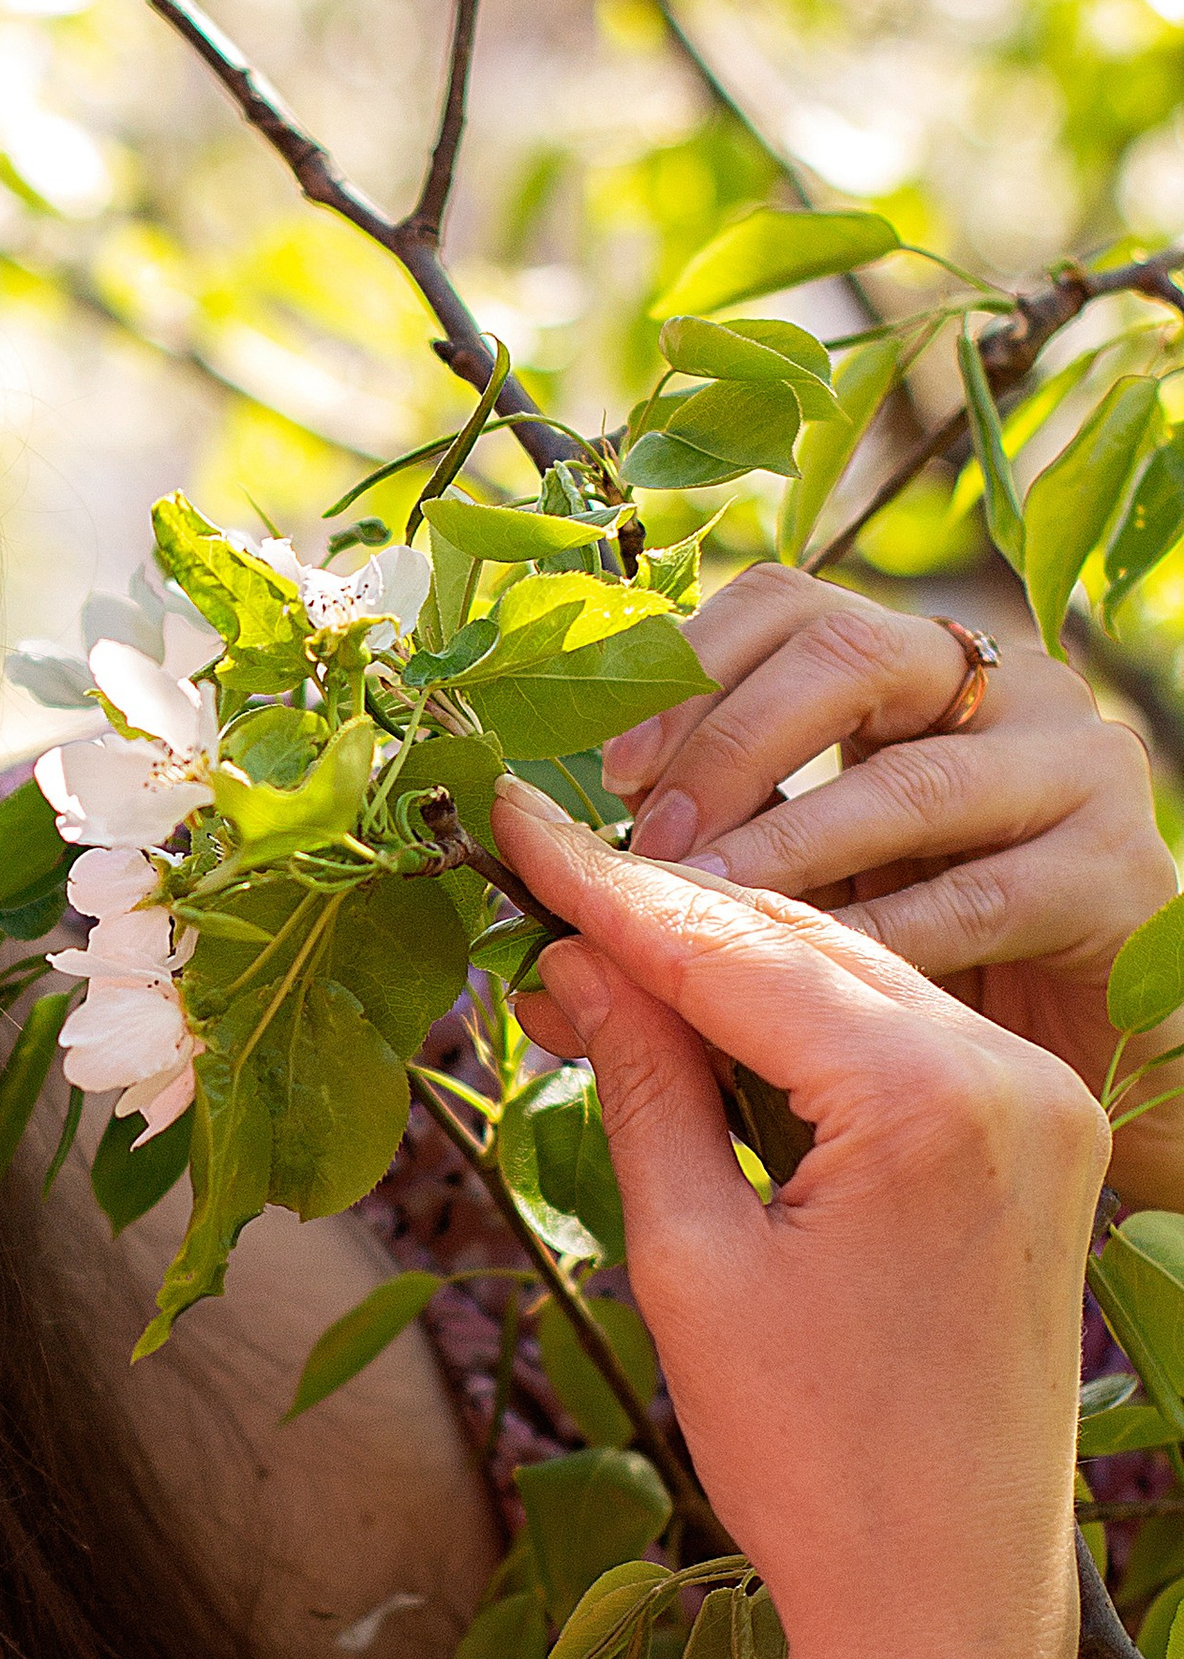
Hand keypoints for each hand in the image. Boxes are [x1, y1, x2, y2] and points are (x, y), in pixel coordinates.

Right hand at [488, 776, 1106, 1658]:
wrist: (951, 1608)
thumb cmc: (808, 1462)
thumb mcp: (689, 1260)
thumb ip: (642, 1082)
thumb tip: (574, 954)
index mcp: (926, 1094)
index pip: (728, 948)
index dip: (601, 885)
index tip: (507, 812)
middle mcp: (1006, 1070)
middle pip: (796, 940)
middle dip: (658, 913)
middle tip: (522, 885)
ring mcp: (1037, 1102)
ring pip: (849, 977)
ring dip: (725, 963)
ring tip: (586, 962)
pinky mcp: (1040, 1143)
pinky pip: (899, 1036)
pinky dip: (798, 1021)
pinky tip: (701, 1020)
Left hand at [597, 563, 1181, 1204]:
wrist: (1093, 1056)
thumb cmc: (927, 971)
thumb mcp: (804, 911)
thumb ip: (693, 908)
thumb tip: (541, 968)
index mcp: (908, 668)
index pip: (783, 602)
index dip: (686, 667)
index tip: (605, 768)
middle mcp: (1000, 689)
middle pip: (847, 649)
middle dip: (729, 741)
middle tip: (653, 839)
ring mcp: (1074, 769)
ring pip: (911, 781)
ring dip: (787, 849)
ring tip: (702, 911)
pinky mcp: (1117, 870)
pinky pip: (981, 896)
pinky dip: (882, 940)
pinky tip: (805, 988)